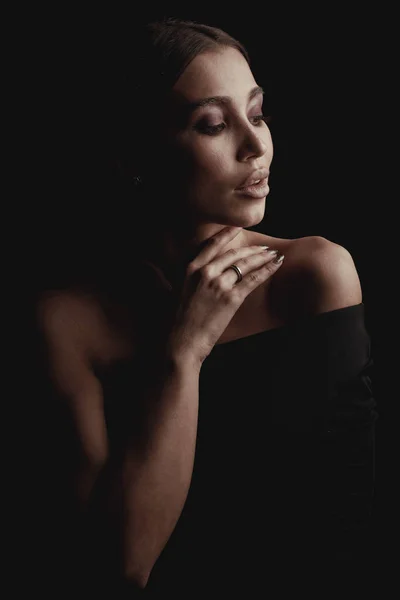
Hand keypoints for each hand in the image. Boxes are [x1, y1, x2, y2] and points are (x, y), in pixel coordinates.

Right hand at [165, 226, 283, 364]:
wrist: (180, 344)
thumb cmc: (172, 323)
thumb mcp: (165, 293)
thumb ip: (159, 276)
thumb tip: (143, 263)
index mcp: (188, 269)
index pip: (212, 245)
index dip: (227, 234)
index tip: (238, 227)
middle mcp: (204, 272)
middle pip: (233, 253)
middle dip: (251, 248)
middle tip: (263, 247)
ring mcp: (218, 284)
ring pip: (245, 264)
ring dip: (262, 257)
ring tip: (273, 254)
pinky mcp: (231, 298)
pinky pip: (253, 279)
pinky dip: (267, 270)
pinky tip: (276, 264)